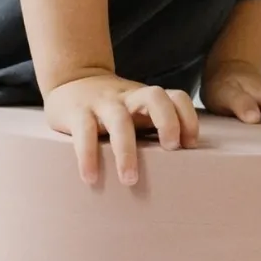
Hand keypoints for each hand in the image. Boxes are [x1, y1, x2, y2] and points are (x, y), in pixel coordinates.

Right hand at [44, 73, 198, 185]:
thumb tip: (177, 169)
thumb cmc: (111, 108)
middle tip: (171, 149)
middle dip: (167, 122)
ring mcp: (102, 103)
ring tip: (129, 180)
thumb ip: (153, 129)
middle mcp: (128, 98)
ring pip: (119, 120)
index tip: (190, 144)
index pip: (176, 97)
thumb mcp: (136, 111)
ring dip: (126, 151)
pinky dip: (88, 155)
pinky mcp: (77, 113)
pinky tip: (90, 177)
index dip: (188, 118)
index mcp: (145, 99)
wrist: (70, 80)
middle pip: (154, 98)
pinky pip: (84, 132)